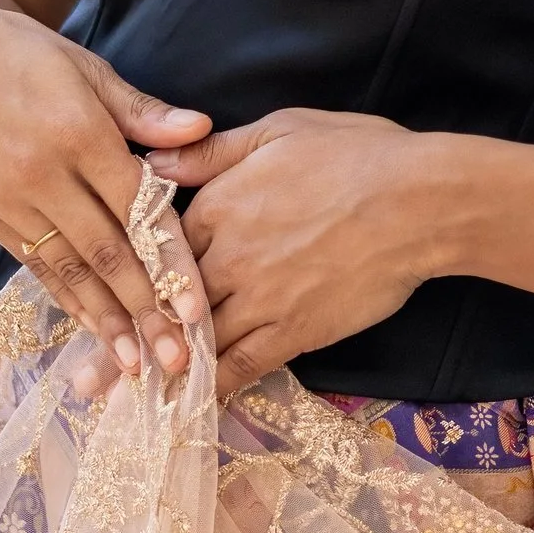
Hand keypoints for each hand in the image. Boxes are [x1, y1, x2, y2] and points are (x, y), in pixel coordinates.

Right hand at [0, 0, 210, 380]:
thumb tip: (201, 130)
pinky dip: (67, 298)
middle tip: (177, 359)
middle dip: (144, 311)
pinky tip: (92, 327)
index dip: (170, 264)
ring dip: (105, 320)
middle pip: (105, 254)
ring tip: (135, 364)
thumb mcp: (86, 68)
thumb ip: (142, 111)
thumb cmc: (22, 55)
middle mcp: (42, 174)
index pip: (137, 210)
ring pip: (67, 269)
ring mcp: (8, 199)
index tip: (197, 310)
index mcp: (78, 132)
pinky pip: (34, 265)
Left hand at [156, 109, 441, 400]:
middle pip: (169, 299)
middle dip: (145, 324)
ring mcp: (258, 299)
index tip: (137, 284)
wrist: (419, 201)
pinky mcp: (293, 333)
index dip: (151, 266)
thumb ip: (211, 152)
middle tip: (114, 361)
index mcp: (217, 205)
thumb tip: (152, 160)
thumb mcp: (279, 131)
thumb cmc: (358, 155)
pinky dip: (215, 384)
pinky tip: (194, 401)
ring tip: (139, 388)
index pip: (162, 244)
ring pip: (198, 338)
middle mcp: (226, 257)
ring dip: (171, 360)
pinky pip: (240, 366)